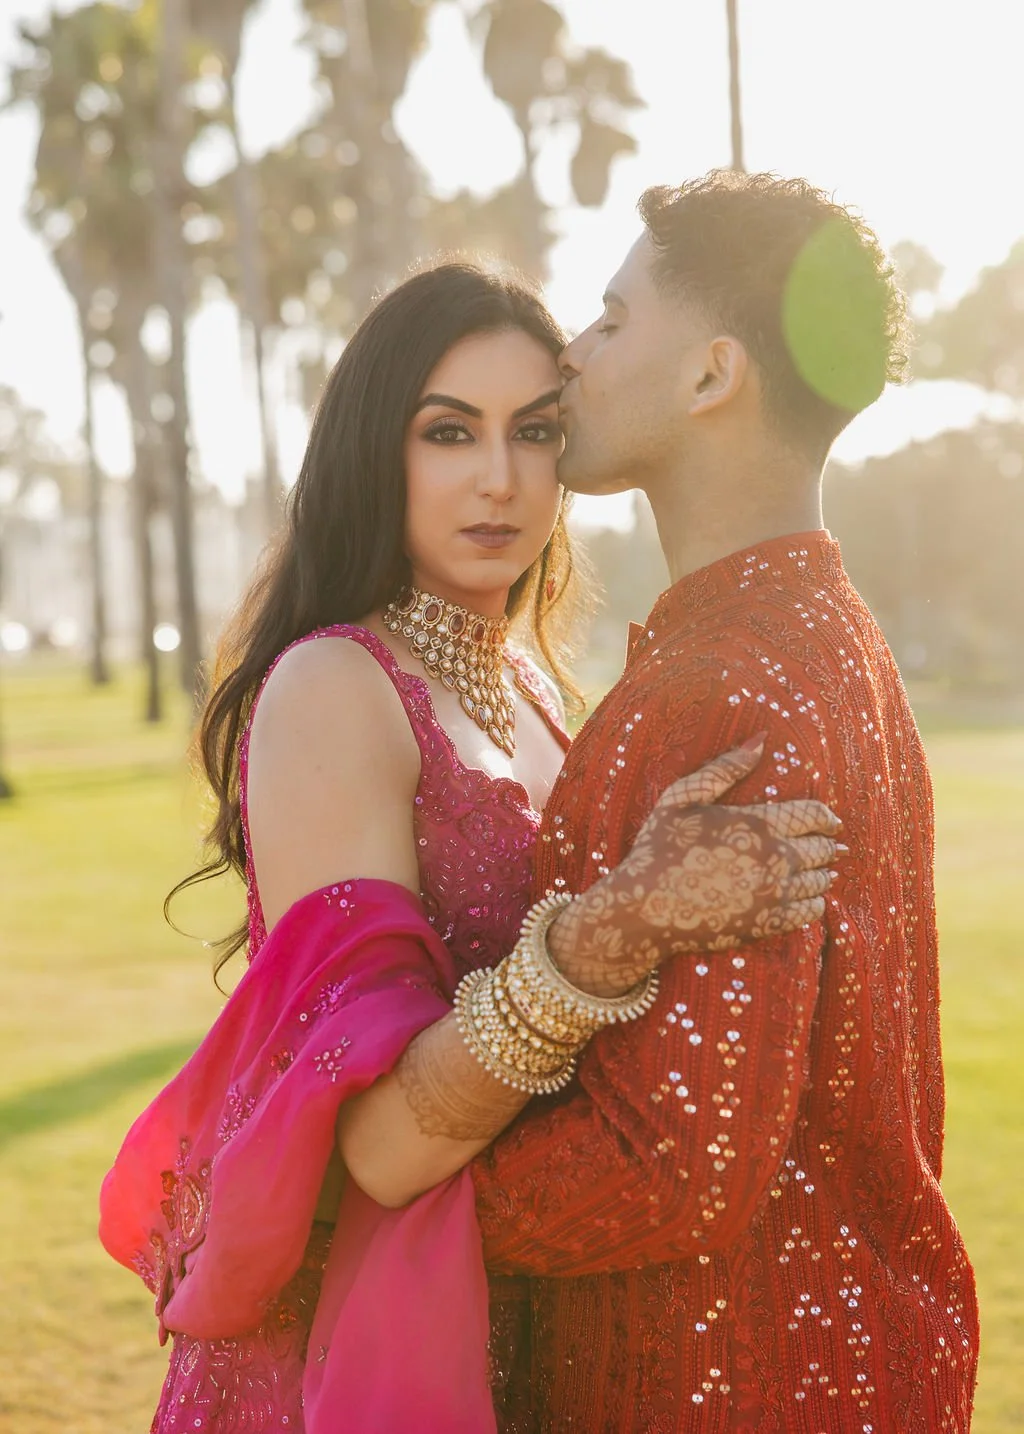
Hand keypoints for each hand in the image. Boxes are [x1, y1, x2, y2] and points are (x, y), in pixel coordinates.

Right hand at [547, 735, 842, 996]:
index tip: (832, 820)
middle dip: (829, 845)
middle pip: (821, 849)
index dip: (827, 816)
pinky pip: (808, 913)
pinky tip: (813, 899)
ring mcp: (775, 894)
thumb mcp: (684, 796)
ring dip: (825, 874)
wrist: (646, 907)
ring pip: (819, 881)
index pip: (813, 815)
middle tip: (834, 846)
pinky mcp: (768, 924)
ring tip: (827, 872)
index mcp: (760, 823)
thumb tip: (761, 740)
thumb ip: (725, 768)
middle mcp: (776, 857)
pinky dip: (816, 904)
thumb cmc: (659, 846)